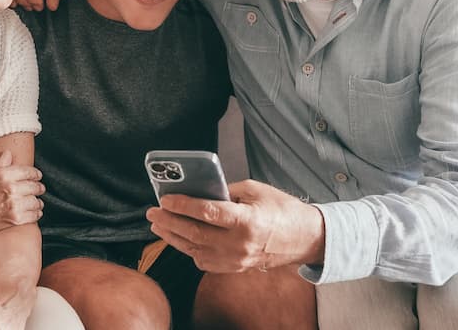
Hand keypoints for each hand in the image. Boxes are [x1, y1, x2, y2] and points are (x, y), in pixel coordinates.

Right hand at [0, 151, 44, 243]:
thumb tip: (8, 154)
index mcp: (3, 174)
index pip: (29, 171)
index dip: (35, 174)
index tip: (37, 176)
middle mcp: (11, 188)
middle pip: (35, 186)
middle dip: (38, 188)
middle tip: (39, 189)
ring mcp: (14, 204)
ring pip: (36, 201)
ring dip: (37, 202)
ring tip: (37, 203)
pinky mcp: (15, 220)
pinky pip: (34, 215)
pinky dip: (35, 214)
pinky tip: (34, 213)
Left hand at [146, 180, 324, 272]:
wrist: (304, 238)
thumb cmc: (282, 210)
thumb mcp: (255, 190)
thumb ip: (225, 190)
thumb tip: (198, 190)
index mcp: (246, 221)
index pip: (207, 213)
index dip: (183, 205)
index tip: (165, 198)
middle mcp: (239, 244)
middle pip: (194, 233)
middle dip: (169, 221)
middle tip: (152, 211)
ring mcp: (236, 259)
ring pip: (194, 250)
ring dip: (172, 237)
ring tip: (158, 224)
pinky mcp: (235, 268)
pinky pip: (204, 261)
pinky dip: (189, 249)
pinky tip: (180, 238)